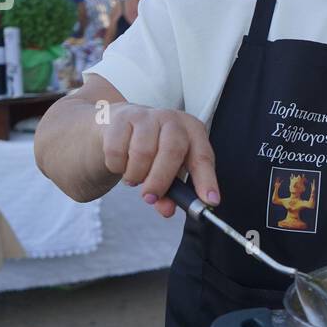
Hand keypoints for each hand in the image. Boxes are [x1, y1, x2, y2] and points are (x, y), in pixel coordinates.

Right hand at [102, 103, 218, 218]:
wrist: (118, 125)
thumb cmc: (152, 149)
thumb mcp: (167, 170)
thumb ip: (170, 192)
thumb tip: (167, 210)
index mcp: (193, 132)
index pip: (203, 157)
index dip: (207, 180)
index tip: (210, 201)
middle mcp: (173, 120)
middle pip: (172, 150)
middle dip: (161, 180)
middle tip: (150, 197)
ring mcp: (146, 115)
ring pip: (142, 152)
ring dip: (135, 174)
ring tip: (134, 178)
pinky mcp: (121, 118)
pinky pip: (117, 150)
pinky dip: (117, 166)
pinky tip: (121, 164)